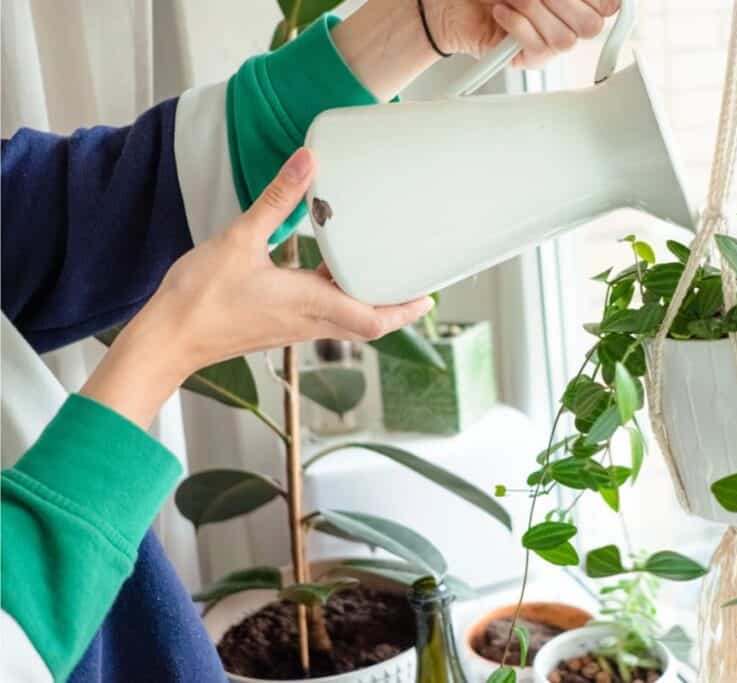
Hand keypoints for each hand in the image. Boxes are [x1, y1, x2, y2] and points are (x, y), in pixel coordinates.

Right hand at [82, 148, 432, 427]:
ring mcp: (292, 329)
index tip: (428, 296)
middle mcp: (308, 322)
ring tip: (380, 274)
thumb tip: (306, 162)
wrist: (166, 339)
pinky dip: (337, 299)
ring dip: (368, 302)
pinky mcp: (276, 327)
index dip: (405, 310)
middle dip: (396, 306)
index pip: (374, 318)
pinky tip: (327, 275)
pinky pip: (321, 317)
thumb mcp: (241, 238)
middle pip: (368, 323)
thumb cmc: (200, 299)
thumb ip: (277, 199)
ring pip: (346, 321)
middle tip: (415, 284)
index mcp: (310, 304)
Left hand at [431, 0, 621, 68]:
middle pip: (592, 26)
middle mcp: (566, 23)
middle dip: (562, 1)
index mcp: (575, 1)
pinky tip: (500, 11)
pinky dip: (518, 24)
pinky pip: (537, 49)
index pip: (608, 6)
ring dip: (535, 9)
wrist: (450, 2)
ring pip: (565, 40)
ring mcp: (547, 45)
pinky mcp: (525, 60)